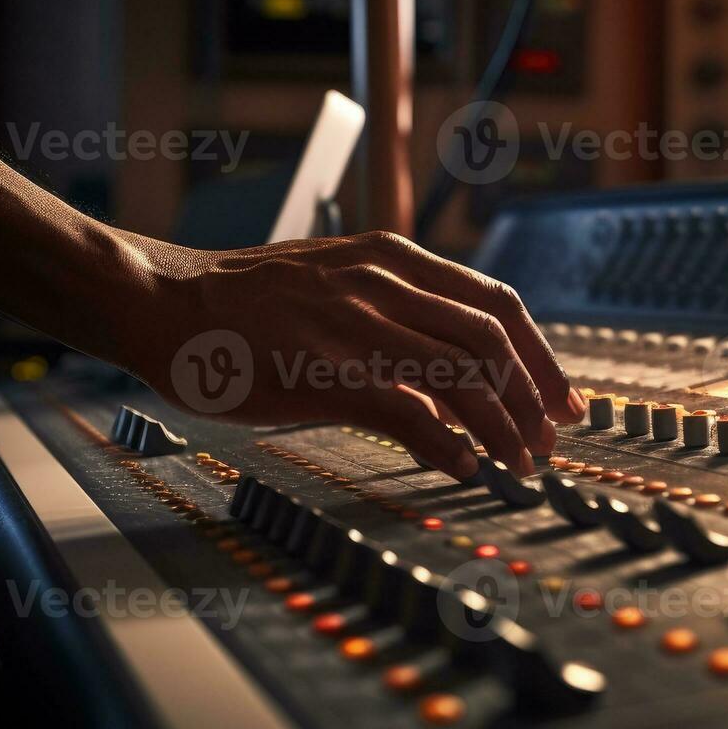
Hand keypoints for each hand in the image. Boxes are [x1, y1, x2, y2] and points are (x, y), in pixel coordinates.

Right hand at [128, 230, 585, 480]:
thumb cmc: (246, 303)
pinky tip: (461, 469)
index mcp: (394, 258)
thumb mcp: (336, 282)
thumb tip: (453, 379)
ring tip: (517, 464)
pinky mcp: (329, 372)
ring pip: (465, 378)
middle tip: (549, 441)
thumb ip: (397, 314)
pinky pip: (412, 415)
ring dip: (503, 428)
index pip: (497, 304)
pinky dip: (449, 447)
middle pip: (494, 341)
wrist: (164, 302)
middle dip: (535, 398)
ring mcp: (359, 326)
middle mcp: (387, 283)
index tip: (563, 399)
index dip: (542, 356)